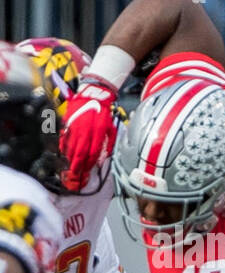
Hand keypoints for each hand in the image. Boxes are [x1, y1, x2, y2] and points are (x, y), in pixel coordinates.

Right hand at [59, 76, 119, 191]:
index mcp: (99, 132)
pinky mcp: (68, 123)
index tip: (87, 172)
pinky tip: (64, 155)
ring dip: (70, 160)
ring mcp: (75, 127)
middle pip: (80, 153)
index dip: (89, 165)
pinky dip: (64, 148)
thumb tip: (103, 159)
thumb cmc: (103, 113)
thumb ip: (108, 144)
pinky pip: (64, 138)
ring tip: (69, 169)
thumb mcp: (112, 129)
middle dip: (78, 166)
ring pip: (71, 147)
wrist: (92, 95)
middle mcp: (86, 131)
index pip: (93, 153)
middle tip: (76, 176)